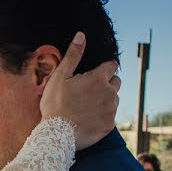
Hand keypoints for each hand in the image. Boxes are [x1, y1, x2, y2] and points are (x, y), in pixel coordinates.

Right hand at [40, 32, 120, 149]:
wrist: (56, 135)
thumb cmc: (55, 105)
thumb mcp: (60, 76)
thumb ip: (73, 55)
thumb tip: (81, 35)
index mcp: (99, 78)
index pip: (111, 66)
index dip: (103, 68)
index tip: (94, 74)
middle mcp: (110, 93)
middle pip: (115, 82)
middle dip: (106, 84)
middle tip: (88, 91)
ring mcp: (111, 110)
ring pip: (114, 100)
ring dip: (105, 100)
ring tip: (87, 107)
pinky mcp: (109, 126)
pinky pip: (110, 117)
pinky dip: (102, 116)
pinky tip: (88, 119)